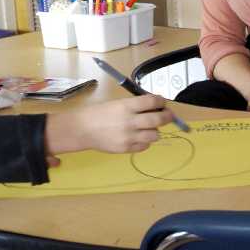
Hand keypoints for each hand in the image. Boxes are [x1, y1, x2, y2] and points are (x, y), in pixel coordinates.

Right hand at [45, 95, 173, 154]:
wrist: (82, 129)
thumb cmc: (99, 113)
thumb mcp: (117, 104)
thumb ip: (135, 106)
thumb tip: (155, 106)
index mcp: (126, 106)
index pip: (153, 102)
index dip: (161, 101)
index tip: (162, 102)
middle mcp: (130, 121)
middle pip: (158, 119)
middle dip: (167, 116)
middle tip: (167, 115)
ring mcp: (129, 137)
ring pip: (155, 135)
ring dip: (154, 130)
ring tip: (148, 128)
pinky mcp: (126, 148)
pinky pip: (145, 146)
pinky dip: (145, 141)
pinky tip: (138, 136)